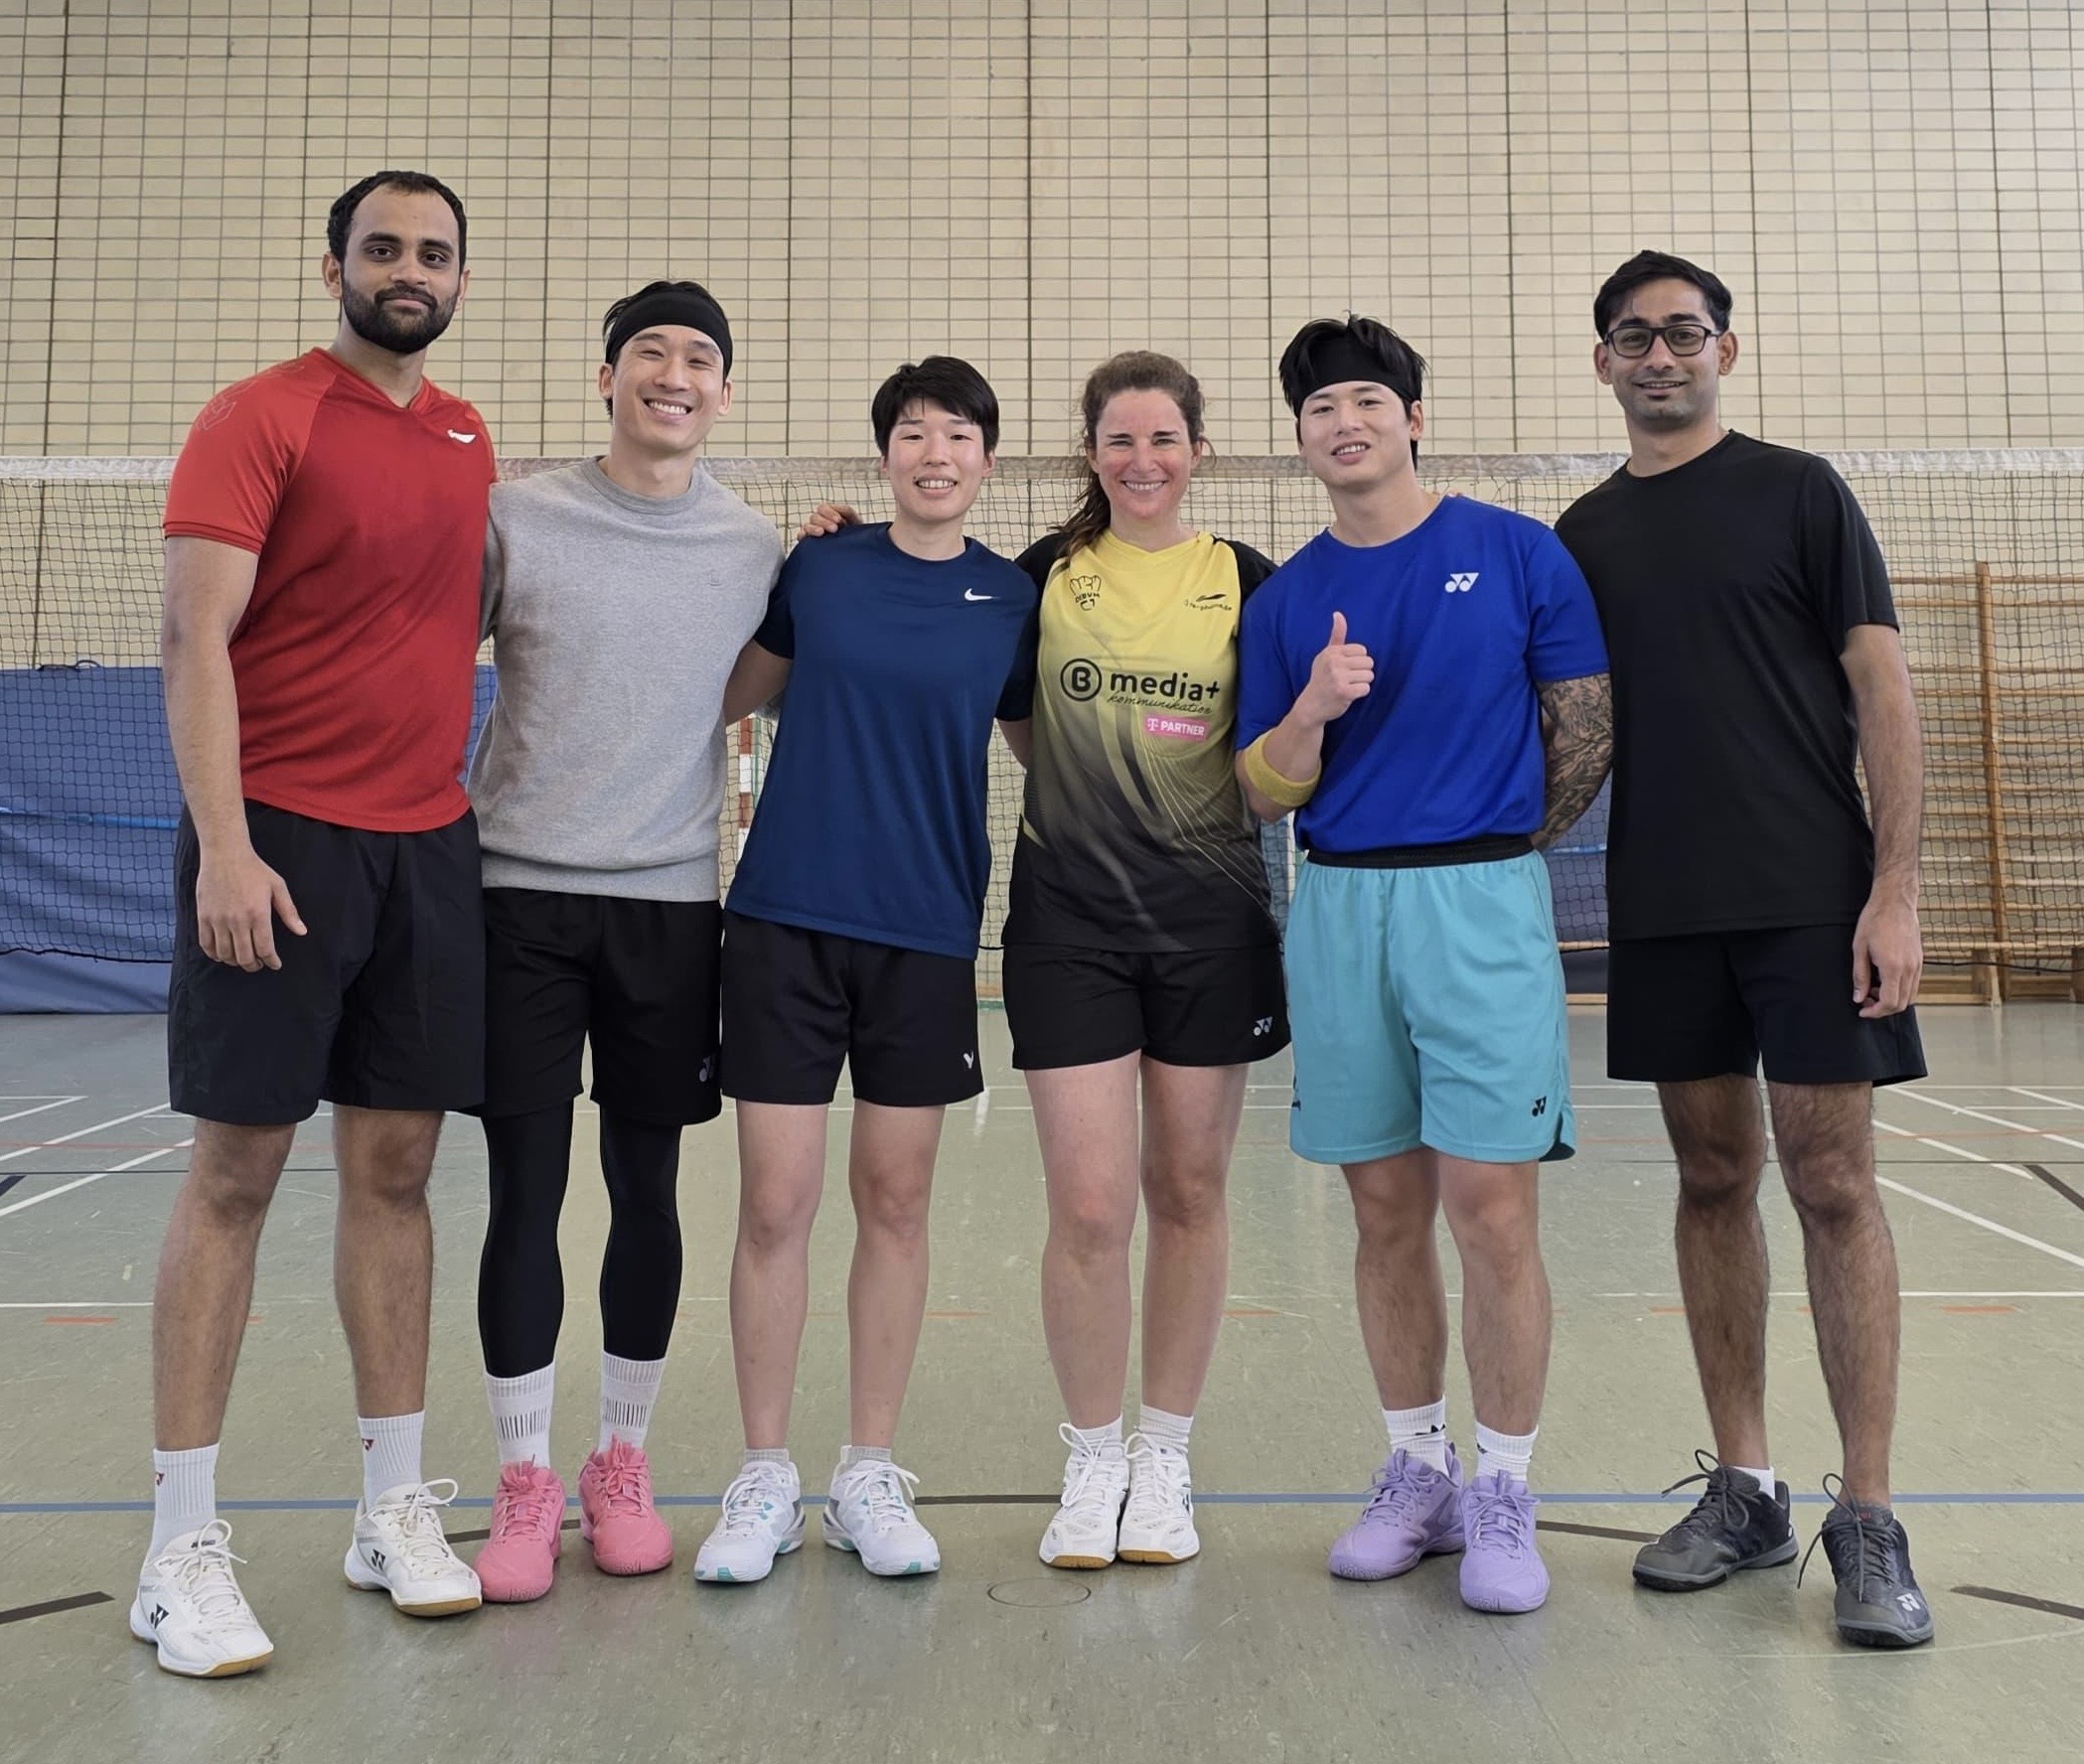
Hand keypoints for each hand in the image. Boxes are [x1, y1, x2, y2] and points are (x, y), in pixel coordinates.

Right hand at [195, 843, 306, 971]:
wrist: (225, 854)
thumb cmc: (254, 869)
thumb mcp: (278, 887)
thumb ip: (289, 912)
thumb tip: (301, 932)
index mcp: (258, 914)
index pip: (265, 949)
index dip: (271, 961)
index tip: (275, 964)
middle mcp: (237, 921)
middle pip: (245, 957)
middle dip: (254, 965)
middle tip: (259, 964)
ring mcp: (218, 920)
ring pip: (225, 954)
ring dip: (235, 962)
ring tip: (243, 959)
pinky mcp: (203, 917)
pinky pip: (206, 944)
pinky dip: (214, 954)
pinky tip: (222, 955)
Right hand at [797, 501, 858, 538]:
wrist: (854, 551)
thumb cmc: (854, 534)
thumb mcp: (854, 520)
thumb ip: (846, 511)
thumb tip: (838, 508)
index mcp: (828, 514)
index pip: (823, 508)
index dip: (829, 512)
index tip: (838, 520)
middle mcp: (819, 522)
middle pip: (815, 517)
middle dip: (824, 521)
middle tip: (834, 528)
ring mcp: (813, 532)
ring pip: (807, 526)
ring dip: (813, 528)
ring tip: (821, 533)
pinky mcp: (808, 542)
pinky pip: (801, 536)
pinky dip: (803, 536)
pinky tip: (808, 538)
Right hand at [1297, 611, 1372, 725]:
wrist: (1311, 706)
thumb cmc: (1322, 678)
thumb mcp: (1327, 655)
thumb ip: (1336, 635)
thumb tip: (1338, 613)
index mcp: (1331, 652)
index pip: (1362, 650)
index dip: (1358, 661)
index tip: (1346, 668)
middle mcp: (1334, 663)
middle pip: (1368, 662)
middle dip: (1362, 672)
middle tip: (1348, 679)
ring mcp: (1338, 678)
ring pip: (1369, 675)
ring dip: (1362, 683)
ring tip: (1349, 686)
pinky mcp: (1344, 692)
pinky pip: (1366, 688)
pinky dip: (1360, 693)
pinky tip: (1349, 695)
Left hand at [1851, 892, 1920, 1016]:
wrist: (1895, 902)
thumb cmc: (1875, 921)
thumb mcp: (1859, 948)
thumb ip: (1860, 976)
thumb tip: (1858, 997)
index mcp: (1894, 967)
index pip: (1890, 1003)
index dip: (1875, 1012)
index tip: (1862, 1010)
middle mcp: (1910, 968)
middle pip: (1902, 1004)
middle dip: (1883, 1008)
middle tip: (1865, 1001)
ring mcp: (1918, 964)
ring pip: (1910, 996)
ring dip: (1892, 999)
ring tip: (1873, 989)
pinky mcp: (1920, 960)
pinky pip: (1913, 984)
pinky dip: (1900, 989)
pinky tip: (1884, 980)